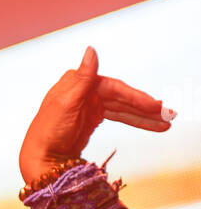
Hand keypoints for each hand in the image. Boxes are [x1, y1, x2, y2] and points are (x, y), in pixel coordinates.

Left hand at [18, 47, 172, 185]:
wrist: (40, 158)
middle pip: (121, 98)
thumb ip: (82, 78)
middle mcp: (85, 91)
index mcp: (77, 83)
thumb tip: (91, 50)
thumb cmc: (48, 131)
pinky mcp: (91, 119)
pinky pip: (118, 117)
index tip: (154, 106)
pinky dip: (133, 121)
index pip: (114, 88)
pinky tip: (148, 122)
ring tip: (165, 123)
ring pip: (122, 109)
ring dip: (143, 116)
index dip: (135, 97)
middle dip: (145, 108)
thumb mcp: (65, 104)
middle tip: (168, 115)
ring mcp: (89, 105)